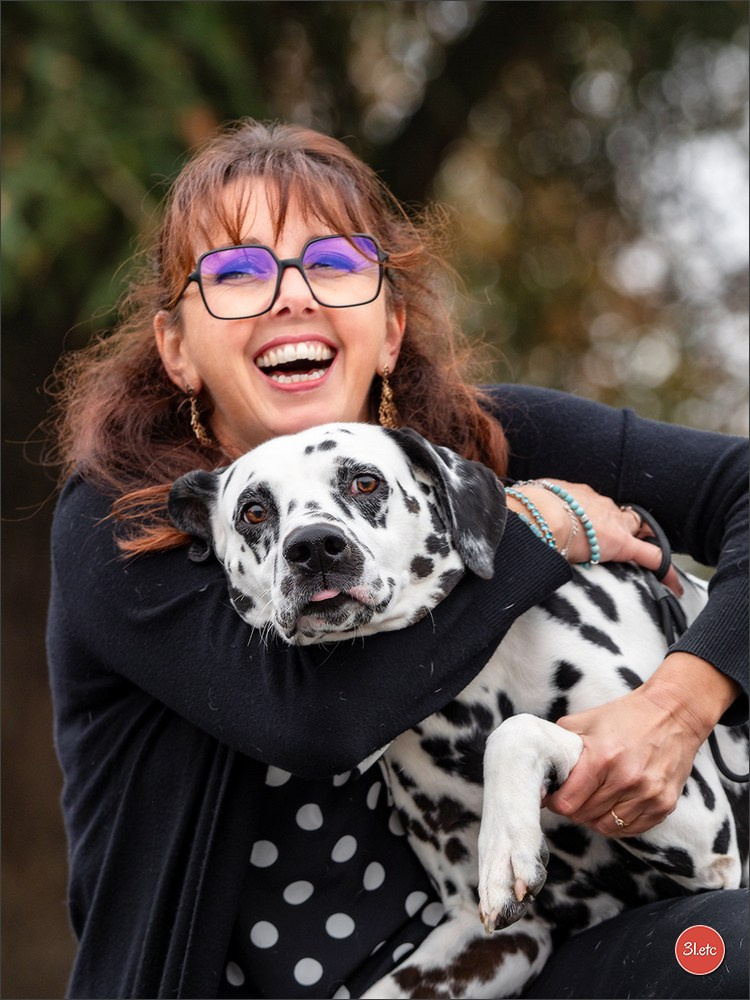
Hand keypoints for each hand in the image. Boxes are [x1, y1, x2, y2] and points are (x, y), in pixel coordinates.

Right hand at [505, 480, 682, 593]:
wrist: (536, 515)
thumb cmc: (524, 511)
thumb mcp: (525, 507)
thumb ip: (530, 516)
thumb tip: (519, 526)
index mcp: (572, 495)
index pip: (592, 506)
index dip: (596, 516)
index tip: (594, 524)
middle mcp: (597, 503)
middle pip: (618, 514)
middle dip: (623, 525)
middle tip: (626, 537)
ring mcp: (611, 522)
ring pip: (635, 530)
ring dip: (641, 541)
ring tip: (651, 556)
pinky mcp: (621, 544)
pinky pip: (650, 556)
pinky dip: (663, 569)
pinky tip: (672, 584)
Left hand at [543, 653, 739, 836]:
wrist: (673, 713)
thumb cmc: (625, 716)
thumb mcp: (586, 721)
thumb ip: (561, 745)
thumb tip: (540, 768)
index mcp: (602, 757)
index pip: (568, 802)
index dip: (555, 802)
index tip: (553, 796)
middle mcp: (626, 779)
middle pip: (585, 816)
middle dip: (573, 808)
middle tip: (572, 796)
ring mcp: (648, 794)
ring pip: (607, 827)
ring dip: (594, 817)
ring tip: (592, 801)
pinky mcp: (664, 804)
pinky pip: (631, 829)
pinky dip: (618, 823)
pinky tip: (613, 806)